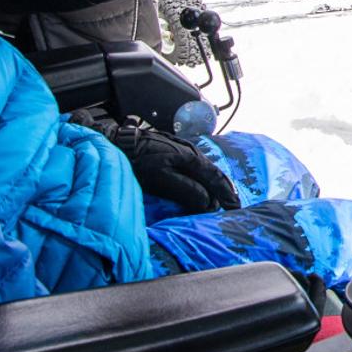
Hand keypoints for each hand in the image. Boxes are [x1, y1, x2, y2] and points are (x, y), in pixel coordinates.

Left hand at [79, 112, 241, 213]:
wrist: (118, 143)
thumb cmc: (137, 161)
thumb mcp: (162, 178)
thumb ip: (186, 189)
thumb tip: (208, 203)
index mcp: (190, 157)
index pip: (215, 177)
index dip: (226, 193)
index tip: (233, 207)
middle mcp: (190, 151)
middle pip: (213, 172)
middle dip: (224, 189)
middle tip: (232, 205)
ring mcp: (182, 150)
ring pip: (204, 169)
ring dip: (213, 184)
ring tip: (220, 198)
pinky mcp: (173, 152)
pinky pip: (195, 168)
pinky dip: (203, 179)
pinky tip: (201, 186)